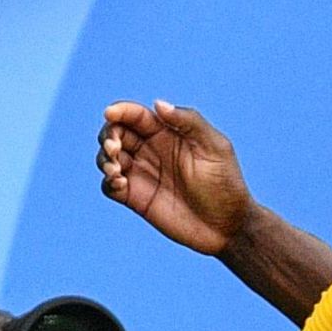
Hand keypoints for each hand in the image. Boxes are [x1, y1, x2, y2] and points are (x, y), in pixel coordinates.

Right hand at [97, 100, 250, 254]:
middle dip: (108, 135)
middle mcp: (151, 151)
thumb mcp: (215, 147)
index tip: (111, 114)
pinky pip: (110, 186)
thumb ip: (189, 121)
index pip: (135, 115)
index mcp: (167, 133)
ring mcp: (142, 174)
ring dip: (103, 158)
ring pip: (108, 158)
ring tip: (116, 169)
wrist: (228, 226)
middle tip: (115, 148)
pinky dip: (108, 182)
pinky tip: (121, 183)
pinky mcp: (136, 198)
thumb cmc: (226, 183)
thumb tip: (158, 104)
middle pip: (115, 133)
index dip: (119, 110)